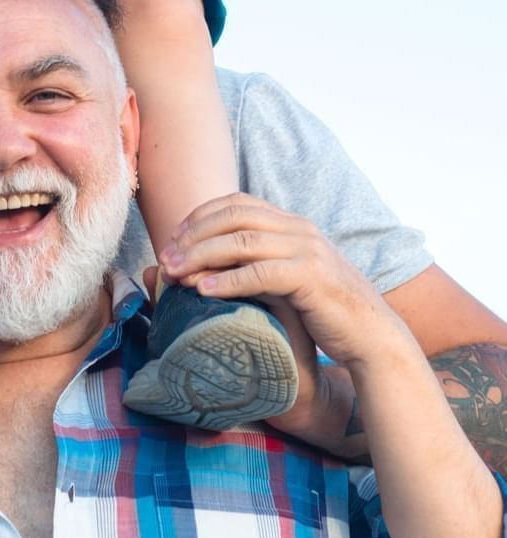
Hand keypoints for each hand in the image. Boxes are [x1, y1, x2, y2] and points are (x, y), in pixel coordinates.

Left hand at [159, 193, 403, 370]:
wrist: (372, 334)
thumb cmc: (324, 309)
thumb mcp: (289, 275)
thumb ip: (259, 260)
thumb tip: (213, 260)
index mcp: (291, 223)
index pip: (237, 203)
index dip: (200, 216)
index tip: (173, 238)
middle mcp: (298, 229)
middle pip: (233, 217)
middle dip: (193, 234)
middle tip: (166, 257)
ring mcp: (307, 250)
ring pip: (242, 241)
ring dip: (202, 255)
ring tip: (175, 273)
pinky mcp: (311, 277)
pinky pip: (261, 273)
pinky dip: (229, 280)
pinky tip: (204, 291)